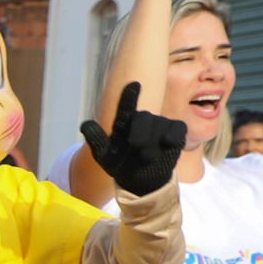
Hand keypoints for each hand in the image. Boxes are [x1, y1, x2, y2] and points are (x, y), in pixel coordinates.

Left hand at [83, 79, 185, 195]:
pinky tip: (167, 143)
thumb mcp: (105, 155)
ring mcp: (160, 124)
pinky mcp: (175, 131)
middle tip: (135, 145)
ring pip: (161, 123)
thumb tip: (85, 124)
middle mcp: (142, 121)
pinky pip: (177, 127)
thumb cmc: (120, 164)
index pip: (126, 108)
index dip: (129, 96)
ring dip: (154, 141)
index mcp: (124, 123)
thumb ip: (97, 139)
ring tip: (146, 157)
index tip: (134, 84)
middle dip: (141, 130)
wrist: (140, 179)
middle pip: (144, 116)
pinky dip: (172, 135)